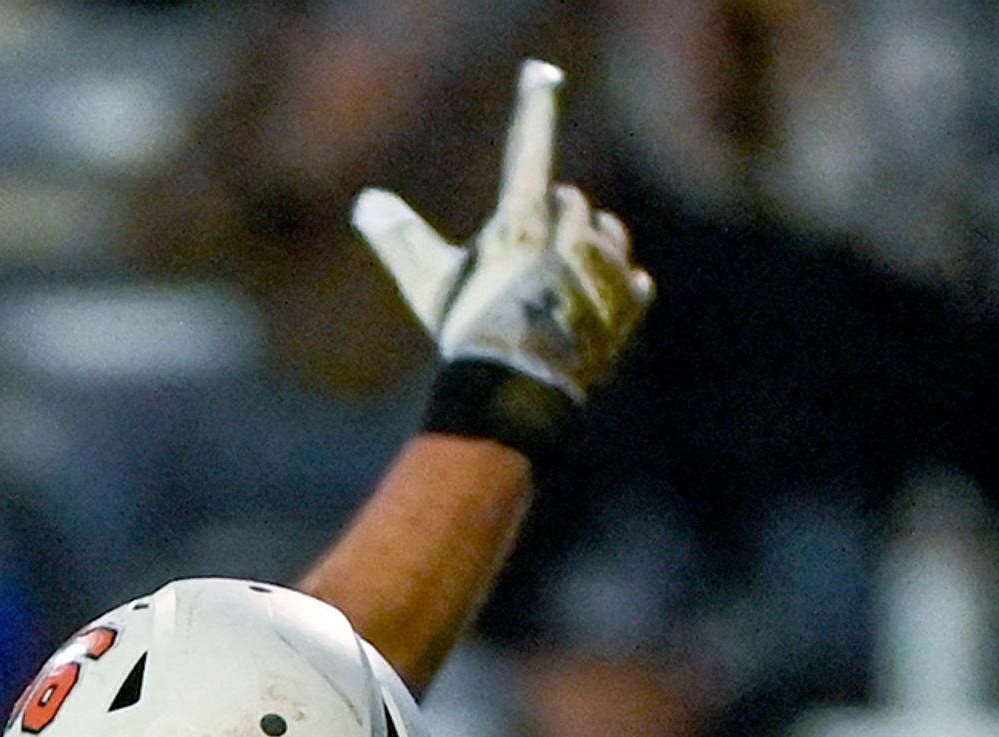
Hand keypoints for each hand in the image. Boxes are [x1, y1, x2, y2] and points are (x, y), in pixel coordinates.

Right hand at [353, 61, 651, 407]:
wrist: (512, 401)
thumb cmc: (466, 340)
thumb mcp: (428, 288)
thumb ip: (401, 240)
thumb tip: (366, 201)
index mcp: (519, 225)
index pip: (528, 151)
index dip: (534, 109)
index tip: (540, 73)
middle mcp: (568, 237)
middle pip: (570, 202)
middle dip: (554, 221)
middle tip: (527, 263)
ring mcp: (602, 269)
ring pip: (606, 233)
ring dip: (588, 249)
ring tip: (557, 290)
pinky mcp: (627, 304)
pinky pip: (632, 276)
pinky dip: (614, 288)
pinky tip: (589, 310)